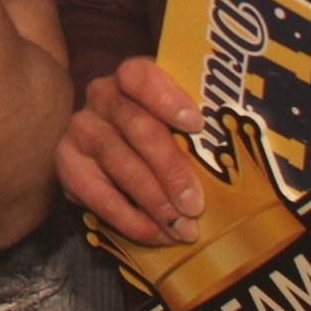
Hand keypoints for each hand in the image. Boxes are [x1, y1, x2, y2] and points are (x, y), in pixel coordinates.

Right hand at [55, 57, 209, 247]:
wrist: (116, 150)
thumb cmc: (166, 138)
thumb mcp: (181, 125)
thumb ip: (202, 132)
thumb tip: (245, 152)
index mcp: (133, 79)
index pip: (141, 75)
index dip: (166, 98)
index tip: (197, 125)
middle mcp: (102, 97)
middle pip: (136, 126)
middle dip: (170, 168)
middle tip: (196, 205)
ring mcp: (81, 129)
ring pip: (117, 161)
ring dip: (153, 200)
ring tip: (182, 229)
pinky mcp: (66, 162)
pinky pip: (95, 193)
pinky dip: (128, 218)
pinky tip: (155, 234)